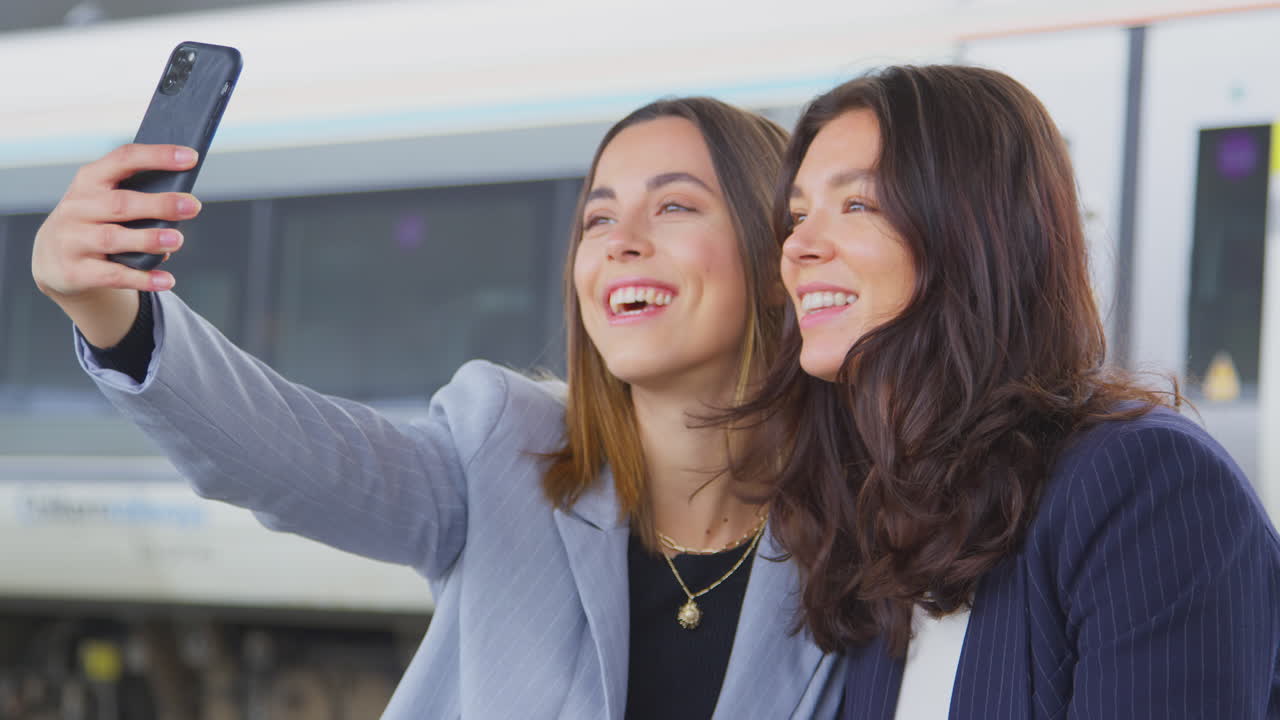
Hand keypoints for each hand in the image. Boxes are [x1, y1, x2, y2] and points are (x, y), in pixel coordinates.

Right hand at [32, 143, 201, 301]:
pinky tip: (167, 280)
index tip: (191, 157)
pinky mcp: (75, 272)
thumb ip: (138, 198)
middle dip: (159, 204)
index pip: (124, 160)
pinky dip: (142, 278)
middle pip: (120, 203)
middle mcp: (77, 208)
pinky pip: (113, 275)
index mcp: (89, 181)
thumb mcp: (104, 201)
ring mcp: (72, 240)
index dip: (157, 156)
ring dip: (148, 239)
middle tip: (193, 206)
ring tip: (177, 239)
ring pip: (113, 238)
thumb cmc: (94, 222)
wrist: (53, 259)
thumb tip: (181, 209)